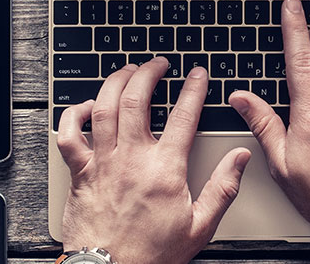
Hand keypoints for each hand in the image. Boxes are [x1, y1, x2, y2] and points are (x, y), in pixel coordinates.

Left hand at [57, 58, 250, 263]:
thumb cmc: (150, 253)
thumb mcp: (200, 226)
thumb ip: (223, 188)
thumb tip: (240, 159)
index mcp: (164, 169)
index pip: (184, 116)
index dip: (193, 89)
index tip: (197, 75)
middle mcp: (131, 158)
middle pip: (136, 99)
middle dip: (149, 73)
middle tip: (158, 64)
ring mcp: (102, 162)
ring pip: (104, 107)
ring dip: (115, 82)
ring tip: (128, 71)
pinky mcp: (80, 172)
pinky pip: (68, 134)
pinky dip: (74, 115)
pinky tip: (87, 106)